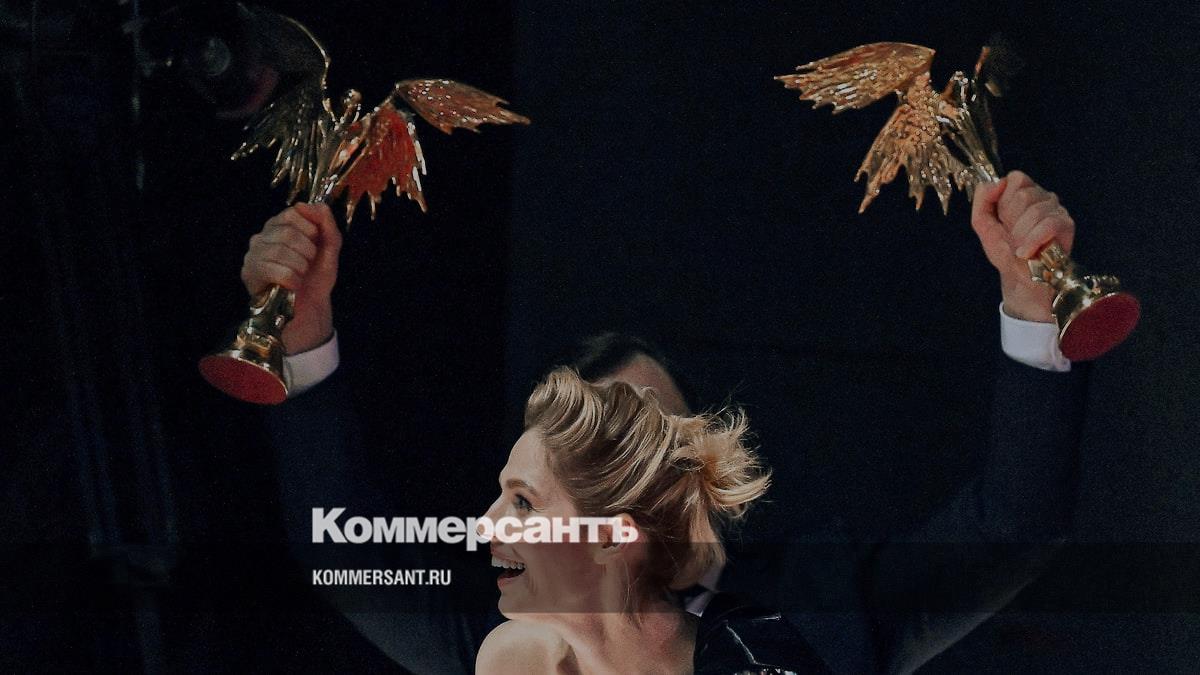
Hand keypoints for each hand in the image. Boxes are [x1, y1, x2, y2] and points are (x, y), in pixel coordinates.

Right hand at [240, 203, 341, 353]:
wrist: (311, 308)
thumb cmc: (316, 277)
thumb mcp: (329, 247)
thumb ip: (326, 224)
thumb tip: (313, 205)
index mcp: (278, 227)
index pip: (293, 213)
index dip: (311, 230)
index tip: (315, 246)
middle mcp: (261, 237)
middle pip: (287, 232)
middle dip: (307, 251)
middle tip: (308, 265)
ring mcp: (252, 255)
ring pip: (281, 250)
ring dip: (300, 267)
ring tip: (300, 276)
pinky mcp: (249, 274)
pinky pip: (276, 270)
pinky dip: (292, 279)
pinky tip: (293, 285)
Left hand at [971, 170, 1075, 321]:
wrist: (1018, 277)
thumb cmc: (1004, 249)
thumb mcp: (983, 223)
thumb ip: (983, 199)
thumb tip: (997, 182)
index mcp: (1024, 193)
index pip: (1016, 178)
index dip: (1004, 200)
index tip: (1002, 219)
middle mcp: (1043, 197)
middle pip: (1022, 195)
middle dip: (1010, 221)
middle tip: (1012, 237)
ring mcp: (1056, 209)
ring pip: (1034, 210)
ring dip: (1020, 235)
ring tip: (1019, 248)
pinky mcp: (1066, 225)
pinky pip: (1049, 224)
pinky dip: (1033, 240)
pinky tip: (1026, 252)